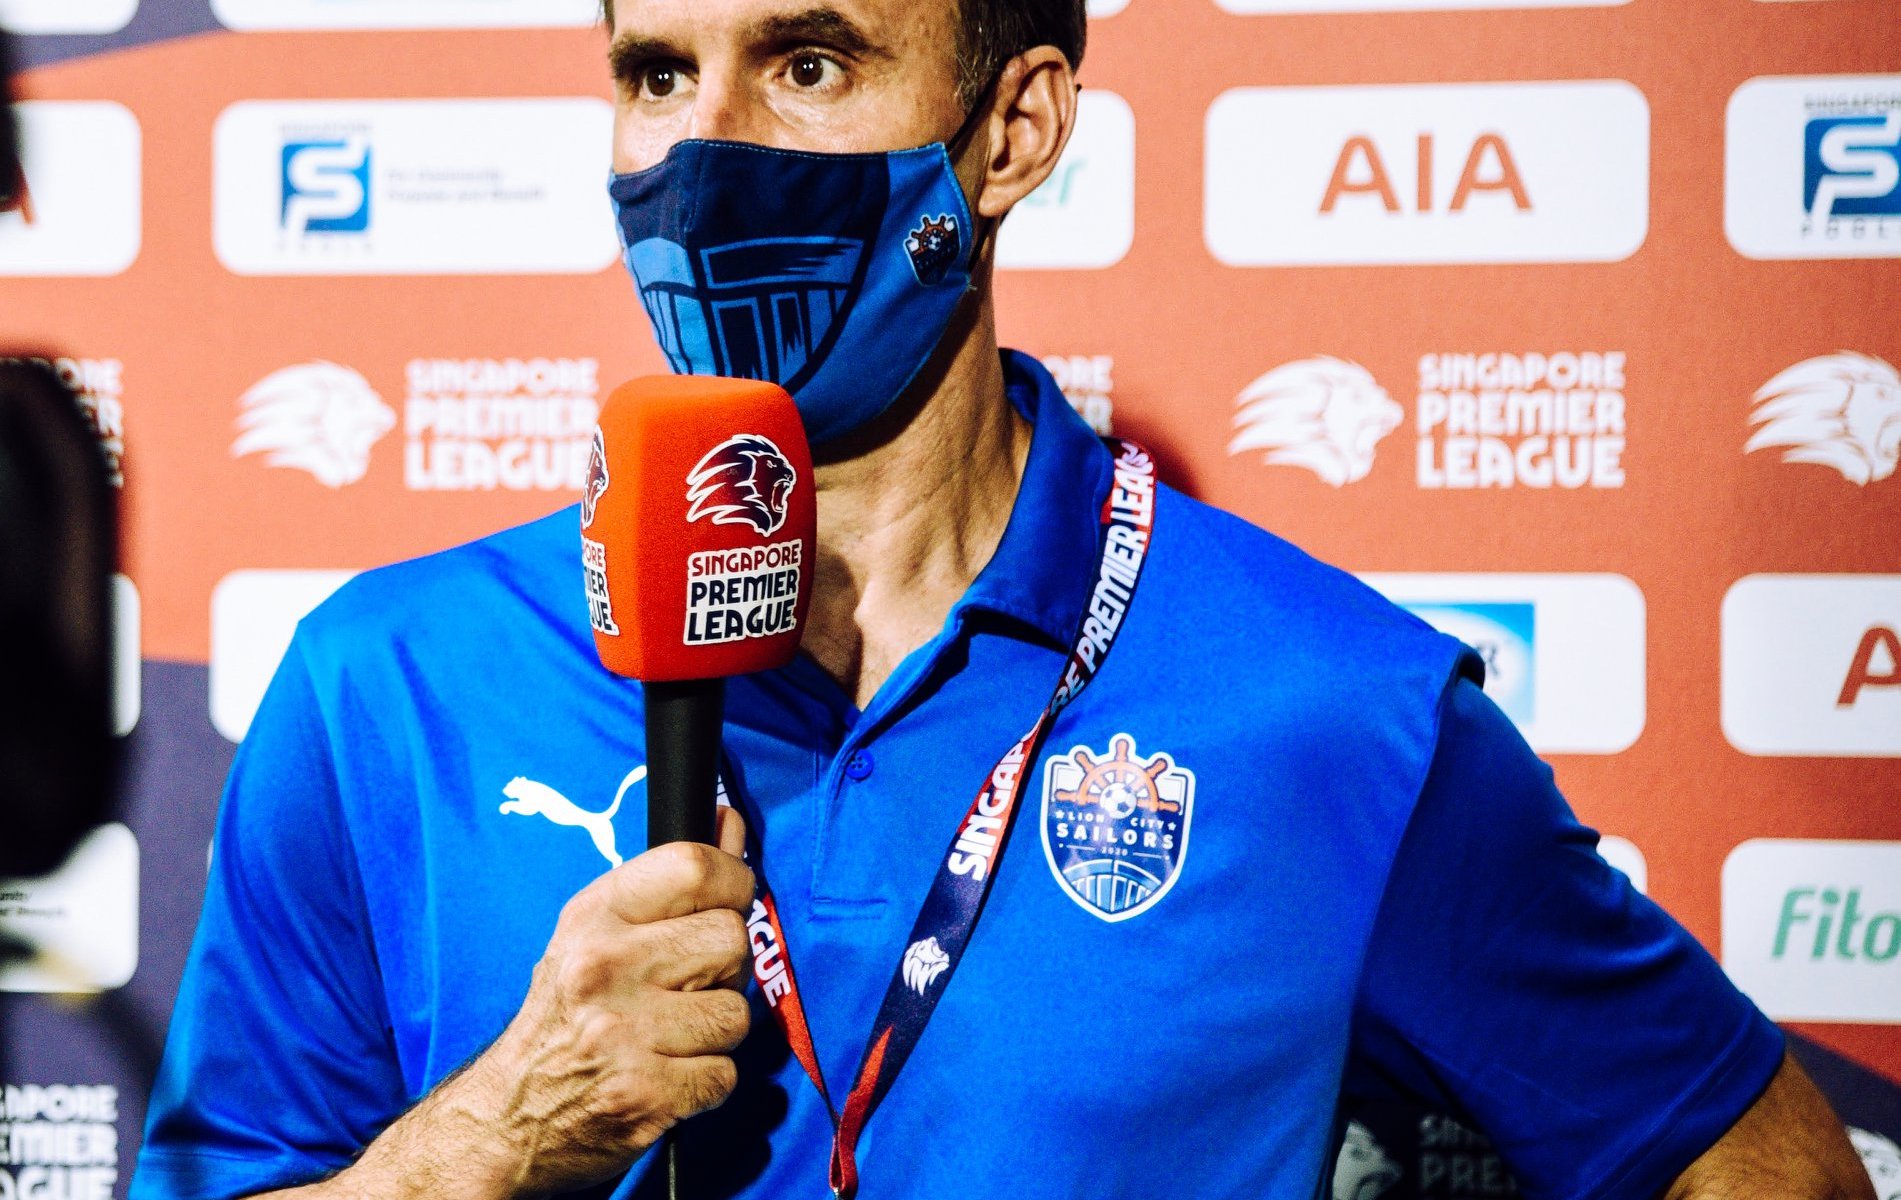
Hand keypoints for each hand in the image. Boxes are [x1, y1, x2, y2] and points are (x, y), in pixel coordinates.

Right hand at [454, 807, 755, 1195]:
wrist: (509, 1115)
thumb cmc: (565, 1013)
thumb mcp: (598, 932)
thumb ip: (670, 881)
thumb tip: (729, 821)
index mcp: (594, 917)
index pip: (693, 865)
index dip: (733, 880)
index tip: (730, 901)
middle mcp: (605, 968)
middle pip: (731, 938)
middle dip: (723, 968)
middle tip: (688, 986)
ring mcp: (625, 1034)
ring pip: (735, 1013)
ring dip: (716, 1030)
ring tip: (673, 1035)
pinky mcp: (645, 1096)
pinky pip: (725, 1074)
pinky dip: (706, 1081)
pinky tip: (669, 1074)